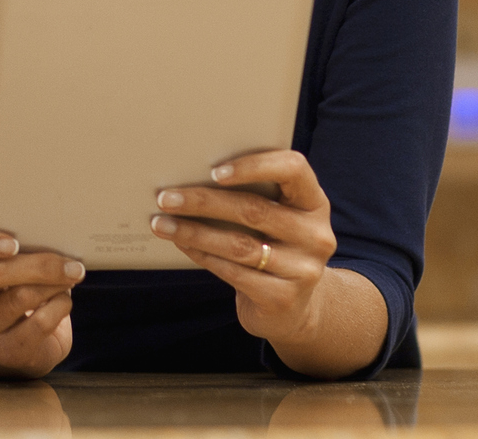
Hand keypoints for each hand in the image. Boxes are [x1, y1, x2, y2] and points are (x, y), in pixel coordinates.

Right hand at [0, 214, 79, 377]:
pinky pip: (39, 324)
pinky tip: (64, 299)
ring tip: (72, 274)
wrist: (6, 352)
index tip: (12, 241)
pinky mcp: (5, 353)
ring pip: (21, 298)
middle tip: (71, 260)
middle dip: (39, 263)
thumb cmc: (3, 296)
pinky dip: (59, 307)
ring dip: (54, 283)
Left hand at [149, 150, 335, 347]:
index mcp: (314, 203)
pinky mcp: (283, 298)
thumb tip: (191, 176)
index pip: (293, 169)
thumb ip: (254, 196)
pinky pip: (234, 272)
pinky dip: (202, 255)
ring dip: (193, 232)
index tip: (214, 171)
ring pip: (239, 244)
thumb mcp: (277, 219)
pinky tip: (183, 245)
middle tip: (165, 197)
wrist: (292, 310)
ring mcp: (303, 270)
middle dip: (203, 201)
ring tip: (162, 223)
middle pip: (254, 210)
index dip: (255, 166)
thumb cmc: (273, 248)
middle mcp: (316, 235)